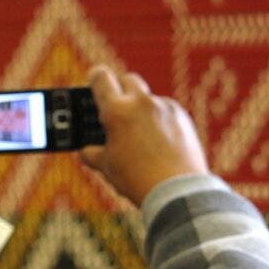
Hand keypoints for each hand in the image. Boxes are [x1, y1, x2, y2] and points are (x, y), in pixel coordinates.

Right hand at [80, 65, 208, 205]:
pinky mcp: (182, 117)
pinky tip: (158, 141)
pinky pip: (165, 110)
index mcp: (116, 110)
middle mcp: (141, 102)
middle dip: (120, 89)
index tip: (94, 81)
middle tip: (115, 107)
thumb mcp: (107, 166)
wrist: (176, 190)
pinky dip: (159, 120)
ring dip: (140, 108)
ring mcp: (164, 107)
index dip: (95, 78)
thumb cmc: (136, 179)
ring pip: (147, 98)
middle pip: (127, 79)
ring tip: (138, 134)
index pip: (101, 78)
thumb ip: (92, 153)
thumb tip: (86, 152)